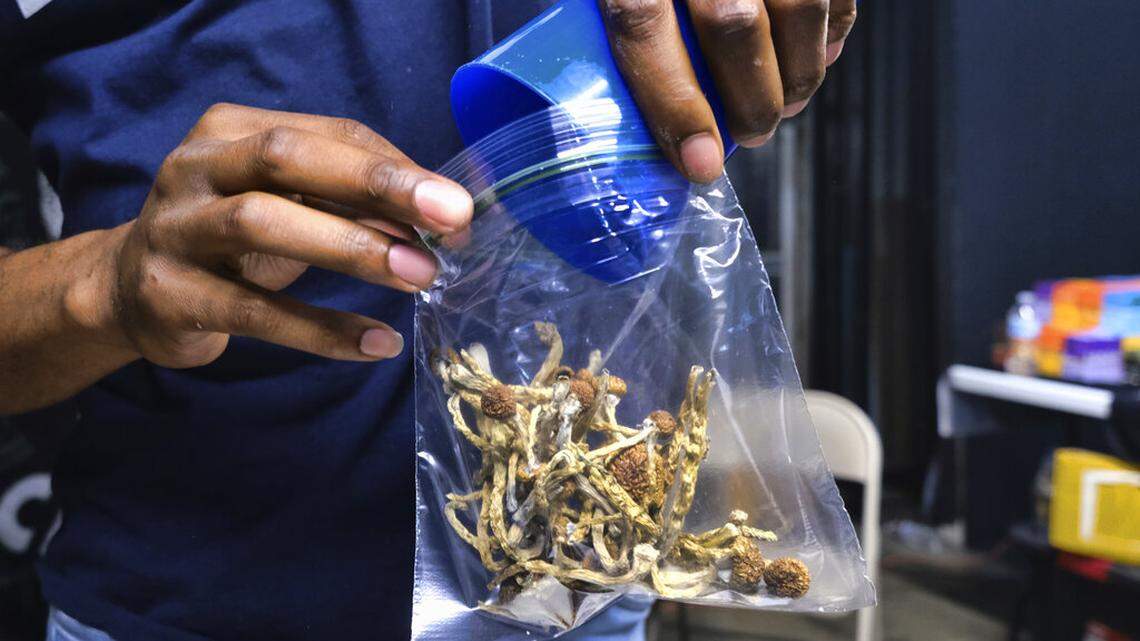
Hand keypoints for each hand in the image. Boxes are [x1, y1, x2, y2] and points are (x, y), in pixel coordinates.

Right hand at [101, 103, 472, 368]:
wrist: (130, 291)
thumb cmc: (231, 240)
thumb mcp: (287, 205)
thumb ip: (350, 203)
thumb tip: (441, 222)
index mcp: (232, 130)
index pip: (329, 133)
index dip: (397, 167)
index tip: (457, 206)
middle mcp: (195, 167)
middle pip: (288, 158)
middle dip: (376, 185)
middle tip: (450, 219)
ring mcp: (175, 228)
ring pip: (262, 223)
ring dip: (351, 248)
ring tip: (419, 275)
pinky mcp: (169, 294)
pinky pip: (254, 312)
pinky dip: (321, 329)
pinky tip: (377, 342)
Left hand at [599, 0, 856, 180]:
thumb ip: (609, 10)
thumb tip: (620, 101)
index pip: (642, 23)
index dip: (673, 102)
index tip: (698, 161)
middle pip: (733, 24)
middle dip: (749, 101)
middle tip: (748, 137)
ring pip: (800, 7)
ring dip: (798, 75)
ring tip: (783, 106)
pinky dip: (831, 32)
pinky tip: (816, 57)